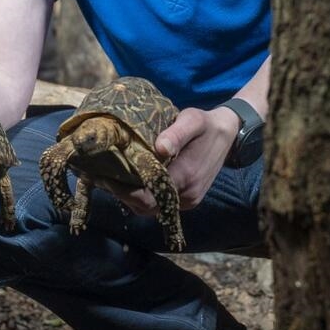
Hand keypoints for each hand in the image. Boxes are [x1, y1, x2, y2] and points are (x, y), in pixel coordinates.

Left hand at [109, 108, 238, 215]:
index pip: (147, 197)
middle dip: (121, 195)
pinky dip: (142, 197)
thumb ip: (176, 134)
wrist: (228, 135)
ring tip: (110, 179)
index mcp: (185, 177)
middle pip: (145, 207)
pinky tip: (129, 182)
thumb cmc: (206, 125)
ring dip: (130, 198)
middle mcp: (186, 195)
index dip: (123, 191)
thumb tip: (160, 148)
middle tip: (101, 177)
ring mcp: (188, 200)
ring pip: (151, 209)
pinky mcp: (187, 200)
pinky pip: (160, 205)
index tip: (104, 177)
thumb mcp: (192, 120)